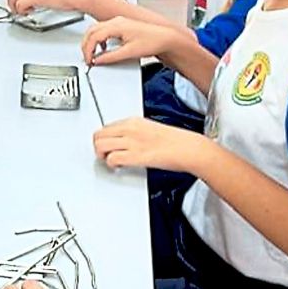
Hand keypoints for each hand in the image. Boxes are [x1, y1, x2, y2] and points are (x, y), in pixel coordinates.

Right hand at [81, 16, 181, 65]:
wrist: (165, 38)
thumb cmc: (152, 41)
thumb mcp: (128, 52)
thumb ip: (110, 57)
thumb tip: (98, 60)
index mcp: (116, 25)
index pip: (93, 37)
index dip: (88, 50)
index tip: (89, 60)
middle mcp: (116, 21)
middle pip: (92, 31)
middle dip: (86, 45)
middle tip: (86, 58)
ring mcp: (119, 22)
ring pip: (96, 29)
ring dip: (91, 41)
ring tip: (92, 54)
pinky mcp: (122, 26)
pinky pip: (104, 30)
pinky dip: (99, 39)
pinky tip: (103, 48)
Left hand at [92, 117, 210, 170]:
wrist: (188, 149)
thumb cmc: (176, 141)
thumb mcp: (150, 129)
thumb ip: (135, 132)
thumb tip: (125, 140)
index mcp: (133, 121)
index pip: (106, 127)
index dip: (104, 138)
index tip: (108, 145)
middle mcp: (130, 129)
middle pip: (98, 135)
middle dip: (99, 146)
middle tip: (106, 154)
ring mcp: (132, 142)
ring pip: (100, 146)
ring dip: (102, 155)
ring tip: (111, 160)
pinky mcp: (135, 156)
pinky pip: (112, 158)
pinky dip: (111, 164)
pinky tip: (119, 166)